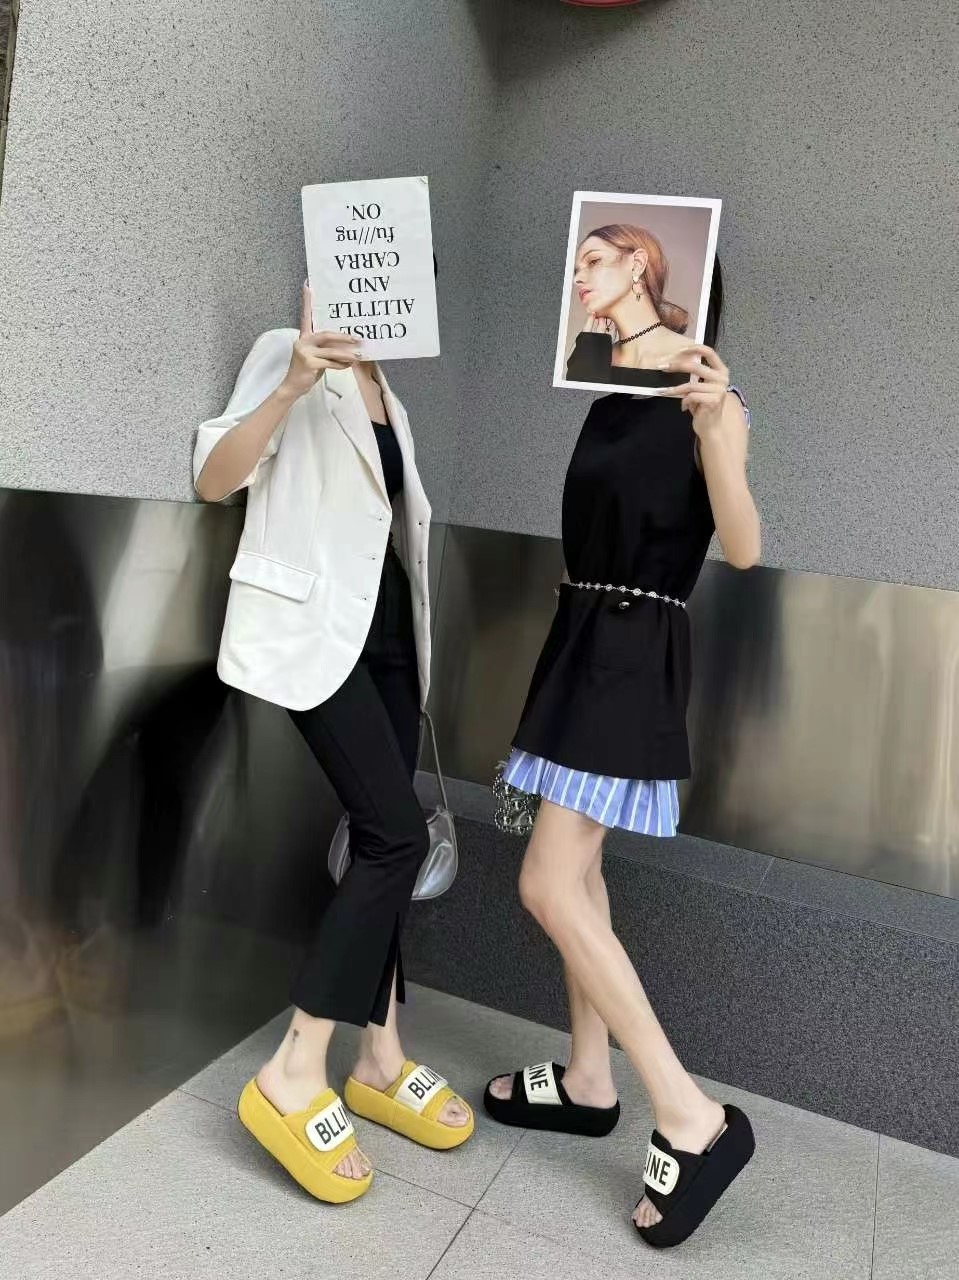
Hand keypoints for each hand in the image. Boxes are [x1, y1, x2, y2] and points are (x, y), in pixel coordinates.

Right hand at [283, 285, 361, 399]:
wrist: (293, 386)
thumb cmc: (306, 371)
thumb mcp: (315, 356)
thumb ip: (325, 348)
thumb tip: (346, 346)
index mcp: (304, 336)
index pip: (305, 316)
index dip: (307, 301)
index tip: (308, 285)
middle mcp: (303, 341)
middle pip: (325, 334)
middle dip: (343, 336)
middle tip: (357, 338)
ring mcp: (304, 352)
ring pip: (330, 351)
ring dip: (346, 354)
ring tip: (357, 356)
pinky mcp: (309, 363)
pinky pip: (330, 363)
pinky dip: (340, 364)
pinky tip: (348, 365)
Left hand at [657, 344, 731, 437]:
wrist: (711, 426)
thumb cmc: (703, 406)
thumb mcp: (700, 387)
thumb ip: (695, 375)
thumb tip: (674, 363)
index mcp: (721, 371)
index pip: (709, 352)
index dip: (694, 348)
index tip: (679, 350)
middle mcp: (722, 378)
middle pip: (695, 367)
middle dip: (676, 366)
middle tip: (662, 367)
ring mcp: (719, 390)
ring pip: (690, 385)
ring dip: (675, 389)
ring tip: (665, 392)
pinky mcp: (714, 401)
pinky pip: (691, 396)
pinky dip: (684, 401)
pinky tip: (684, 406)